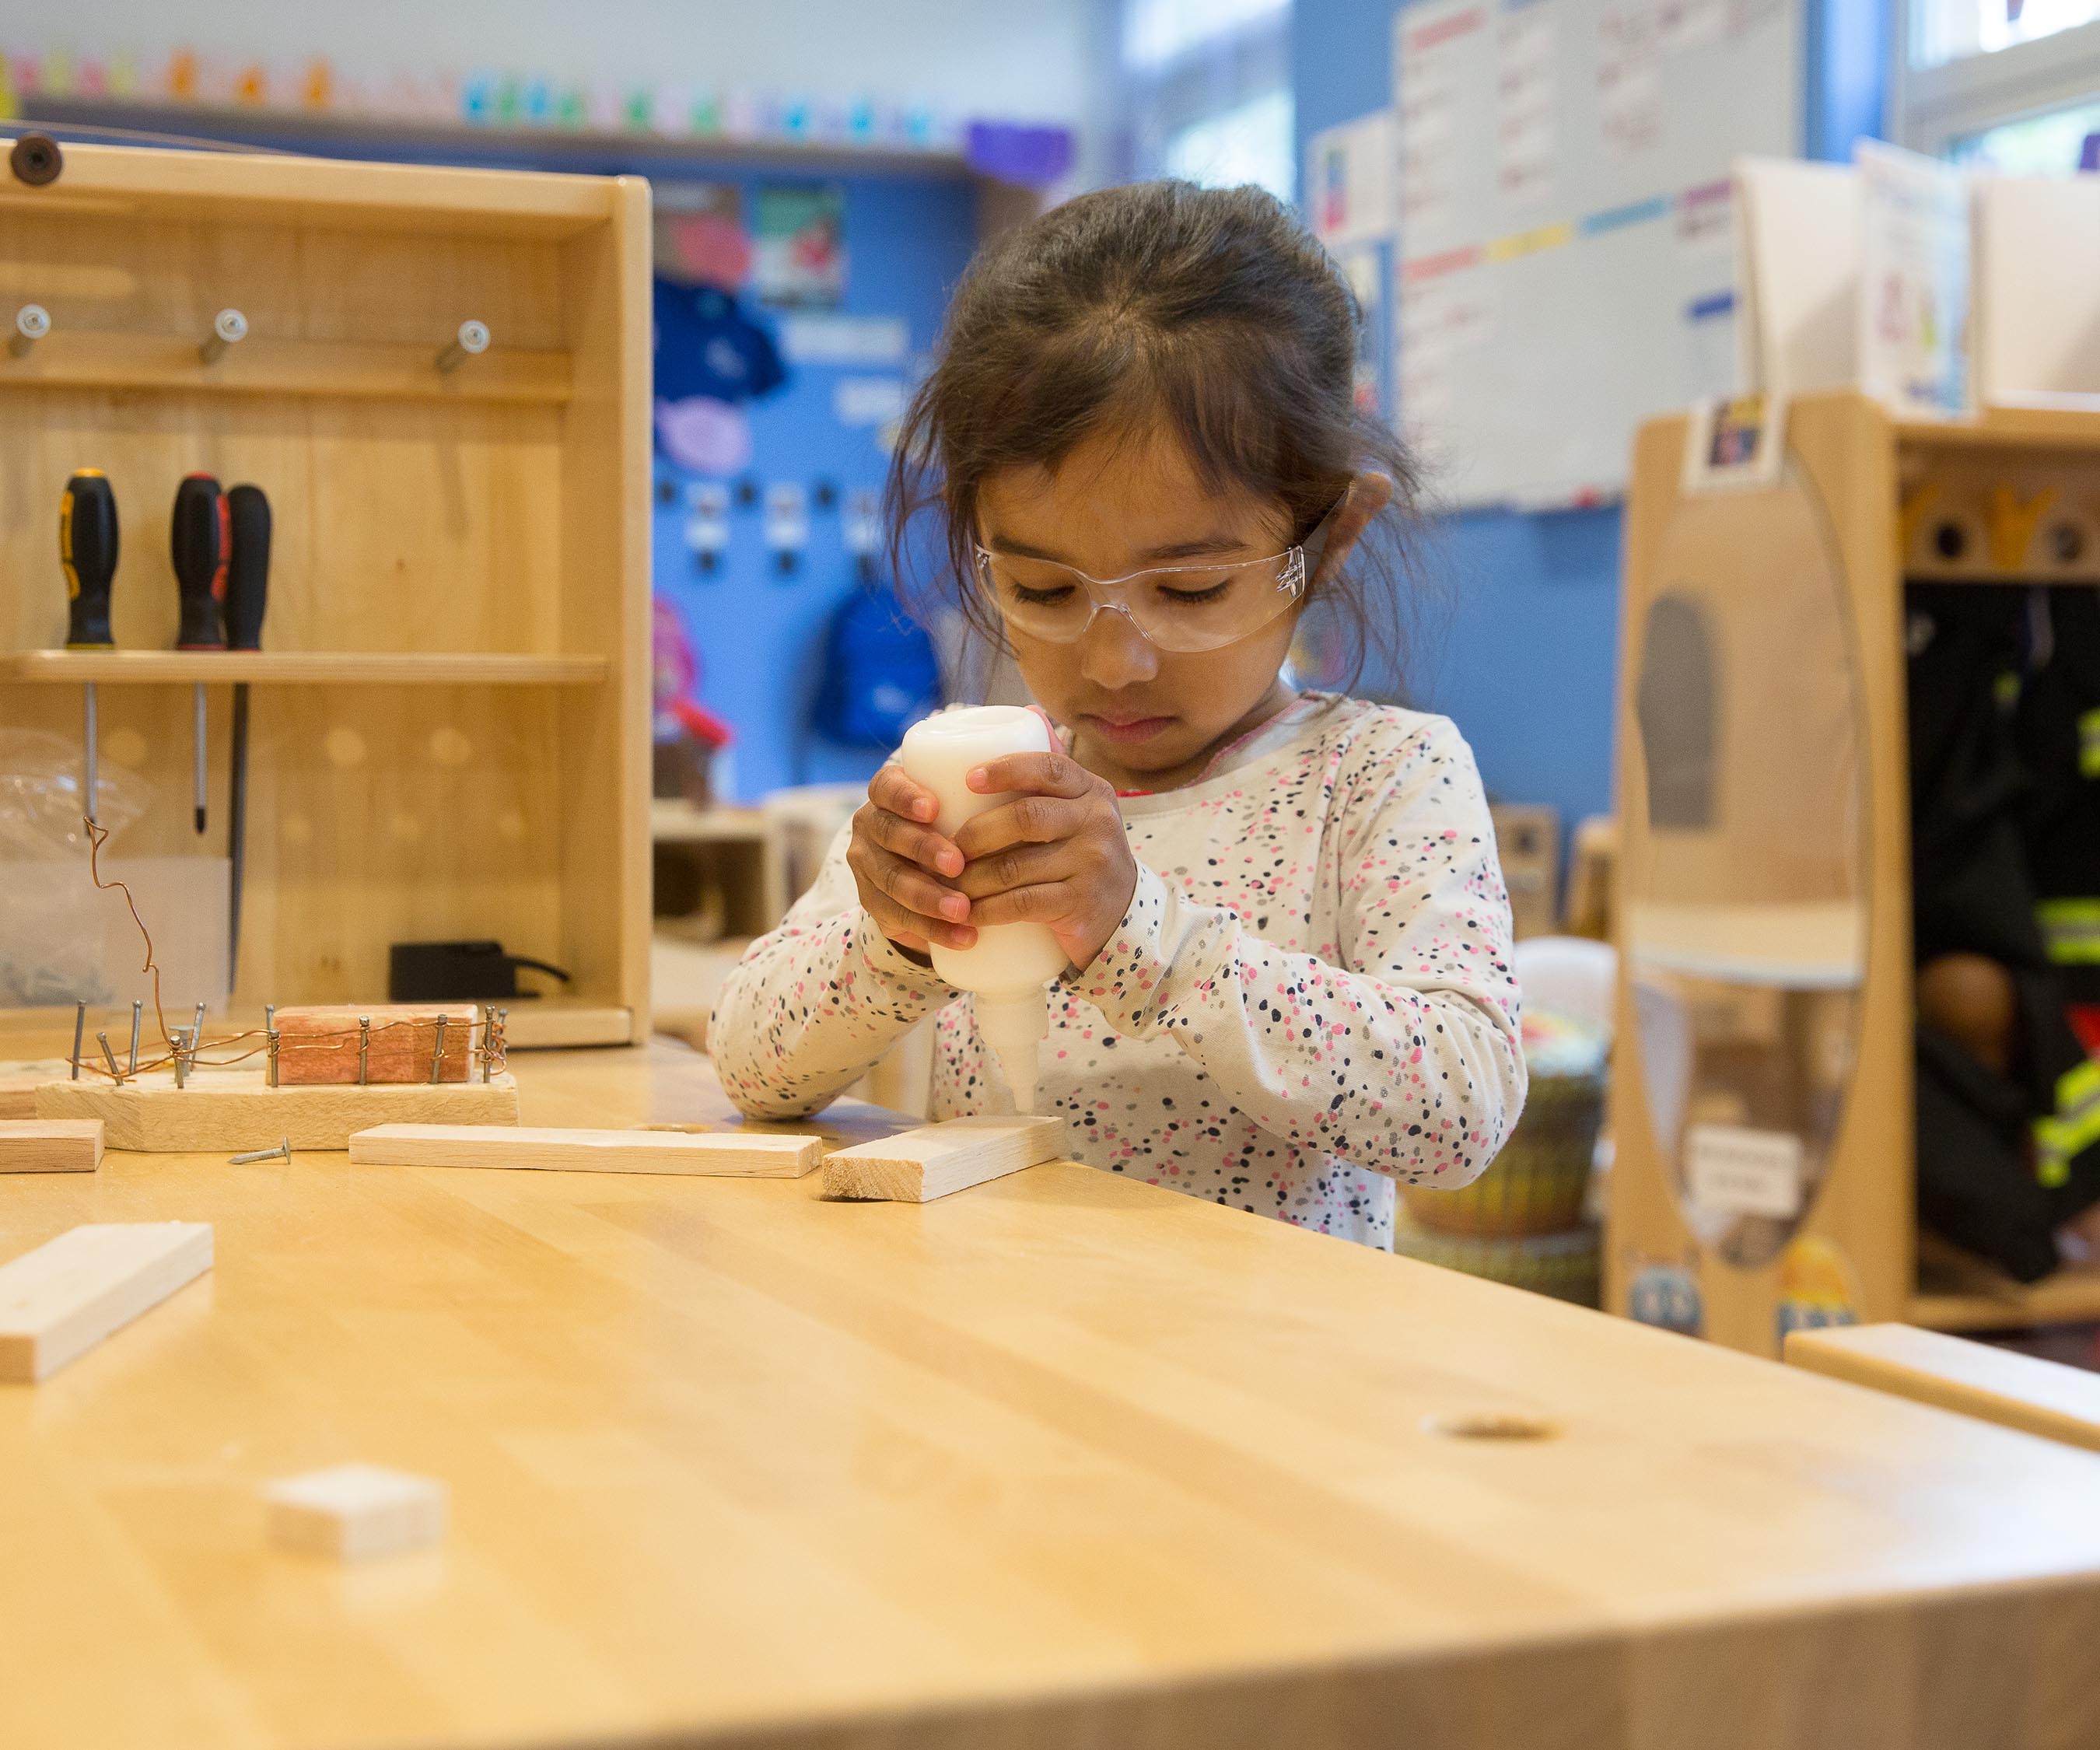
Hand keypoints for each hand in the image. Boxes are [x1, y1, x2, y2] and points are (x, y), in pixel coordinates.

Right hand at [847, 765, 977, 957]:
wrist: (929, 876)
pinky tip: (963, 937)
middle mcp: (871, 826)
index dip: (905, 796)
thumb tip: (1046, 731)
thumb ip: (996, 777)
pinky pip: (898, 920)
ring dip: (928, 897)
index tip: (935, 808)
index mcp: (888, 794)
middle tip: (958, 864)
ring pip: (891, 880)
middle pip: (887, 833)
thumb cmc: (959, 824)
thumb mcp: (965, 799)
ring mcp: (868, 866)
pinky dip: (934, 931)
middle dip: (922, 848)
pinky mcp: (875, 905)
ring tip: (963, 909)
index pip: (886, 786)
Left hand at [950, 750, 1136, 970]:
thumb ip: (1053, 768)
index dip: (1006, 769)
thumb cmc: (1083, 851)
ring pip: (1015, 866)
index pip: (1049, 767)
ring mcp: (1092, 864)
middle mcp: (1098, 822)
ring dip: (971, 877)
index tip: (968, 779)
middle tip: (947, 848)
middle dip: (976, 834)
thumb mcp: (1080, 807)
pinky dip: (987, 909)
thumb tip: (1027, 711)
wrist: (1122, 912)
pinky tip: (968, 911)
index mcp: (1092, 790)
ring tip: (947, 883)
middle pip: (1025, 817)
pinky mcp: (1081, 904)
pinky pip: (1023, 903)